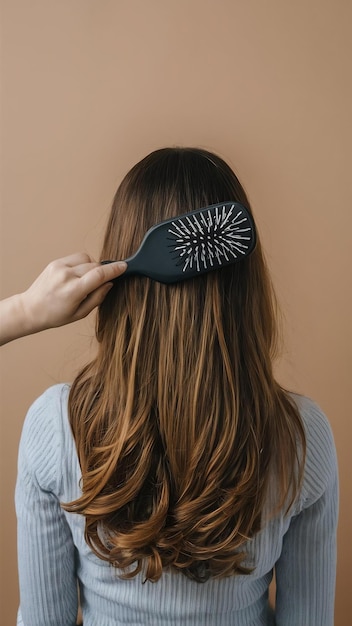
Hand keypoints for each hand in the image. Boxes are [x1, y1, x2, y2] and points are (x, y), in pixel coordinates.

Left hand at [0, 253, 125, 344]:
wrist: (31, 309)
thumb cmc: (55, 315)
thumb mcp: (80, 314)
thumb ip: (97, 297)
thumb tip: (110, 283)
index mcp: (73, 291)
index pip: (99, 274)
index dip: (114, 269)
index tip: (124, 267)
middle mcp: (66, 276)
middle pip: (95, 266)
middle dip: (102, 273)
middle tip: (98, 285)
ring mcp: (60, 267)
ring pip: (87, 259)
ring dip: (92, 267)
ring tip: (84, 281)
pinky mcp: (56, 262)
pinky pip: (77, 258)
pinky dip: (82, 265)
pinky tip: (76, 276)